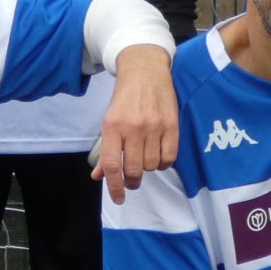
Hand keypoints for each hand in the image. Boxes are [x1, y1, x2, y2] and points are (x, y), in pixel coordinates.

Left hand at [93, 44, 175, 204]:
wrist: (145, 71)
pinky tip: (158, 156)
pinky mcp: (172, 125)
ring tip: (145, 160)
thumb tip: (98, 176)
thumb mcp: (109, 121)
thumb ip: (105, 151)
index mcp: (112, 126)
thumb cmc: (125, 99)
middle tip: (132, 179)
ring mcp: (154, 126)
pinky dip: (163, 163)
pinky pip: (169, 157)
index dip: (114, 187)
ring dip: (148, 169)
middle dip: (132, 180)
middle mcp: (133, 127)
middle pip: (133, 169)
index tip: (119, 198)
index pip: (112, 165)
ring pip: (152, 165)